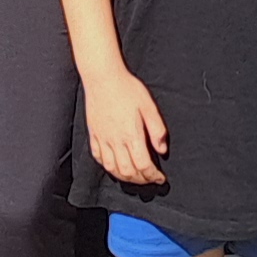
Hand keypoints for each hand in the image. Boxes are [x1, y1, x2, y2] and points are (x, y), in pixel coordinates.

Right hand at [83, 68, 167, 188]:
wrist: (102, 77)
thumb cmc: (127, 88)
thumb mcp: (149, 106)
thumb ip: (157, 129)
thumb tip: (162, 150)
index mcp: (131, 135)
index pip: (143, 165)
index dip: (153, 176)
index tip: (160, 178)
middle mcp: (115, 141)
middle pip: (127, 171)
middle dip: (141, 180)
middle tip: (149, 178)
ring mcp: (102, 138)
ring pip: (112, 168)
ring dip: (124, 177)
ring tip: (134, 176)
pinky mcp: (93, 134)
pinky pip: (98, 157)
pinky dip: (108, 167)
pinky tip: (115, 166)